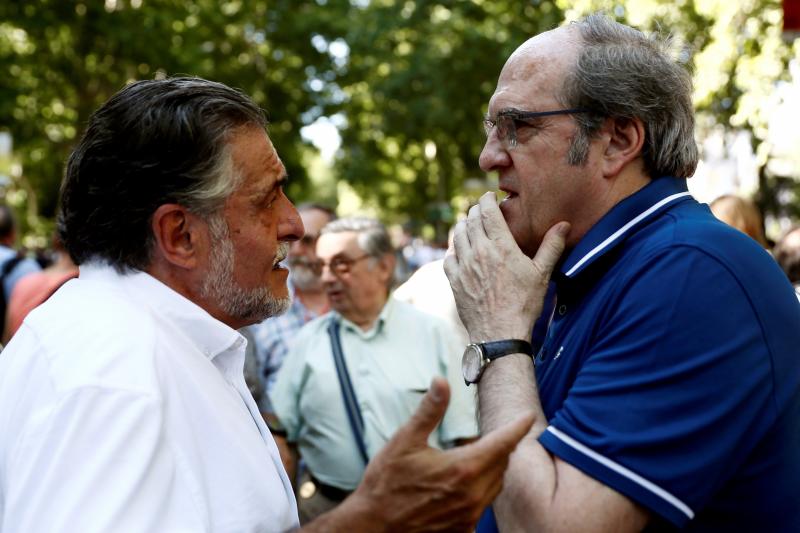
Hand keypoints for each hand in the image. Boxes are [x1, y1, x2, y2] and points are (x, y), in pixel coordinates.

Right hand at [337, 377, 533, 532]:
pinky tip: (462, 484)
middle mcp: (472, 494)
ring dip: (492, 468)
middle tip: (490, 434)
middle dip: (501, 446)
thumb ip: (429, 411)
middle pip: (502, 464)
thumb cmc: (386, 483)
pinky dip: (480, 489)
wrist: (373, 525)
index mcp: (463, 468)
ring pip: (495, 485)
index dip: (518, 427)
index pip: (503, 443)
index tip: (527, 416)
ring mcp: (469, 515)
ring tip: (475, 456)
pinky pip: (483, 504)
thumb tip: (441, 381)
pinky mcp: (463, 529)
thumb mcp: (405, 440)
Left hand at [444, 192, 568, 341]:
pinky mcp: (454, 280)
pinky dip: (455, 249)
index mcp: (501, 246)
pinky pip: (449, 256)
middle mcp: (478, 252)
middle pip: (470, 219)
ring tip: (471, 227)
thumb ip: (551, 246)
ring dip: (463, 226)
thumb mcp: (542, 274)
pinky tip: (462, 252)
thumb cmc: (524, 304)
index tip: (489, 197)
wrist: (500, 333)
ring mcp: (463, 266)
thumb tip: (564, 225)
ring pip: (457, 234)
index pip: (487, 211)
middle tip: (482, 211)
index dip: (486, 199)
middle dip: (475, 211)